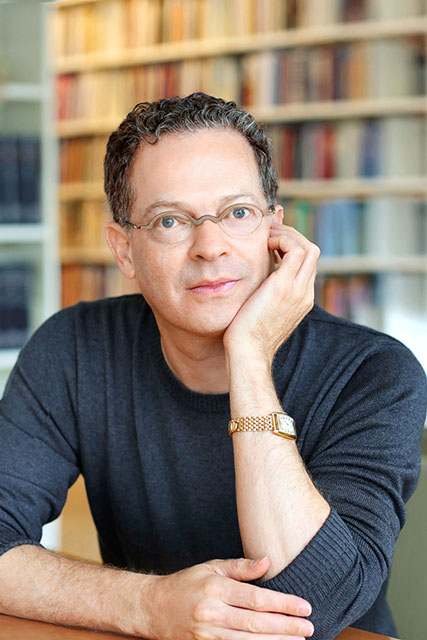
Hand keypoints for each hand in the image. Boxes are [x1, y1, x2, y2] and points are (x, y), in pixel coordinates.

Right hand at [143, 556, 313, 639]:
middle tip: (309, 628)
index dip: (282, 604)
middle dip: (286, 626)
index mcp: (216, 588)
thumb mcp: (211, 567)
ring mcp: (206, 635)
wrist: (152, 608)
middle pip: (256, 623)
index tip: (304, 606)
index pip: (256, 598)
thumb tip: (268, 562)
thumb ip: (240, 567)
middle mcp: (212, 613)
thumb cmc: (186, 584)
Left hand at [223, 223, 319, 364]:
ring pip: (308, 248)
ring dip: (287, 235)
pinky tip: (264, 244)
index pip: (306, 263)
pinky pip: (295, 250)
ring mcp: (298, 290)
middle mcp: (304, 294)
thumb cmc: (245, 335)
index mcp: (300, 300)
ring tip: (267, 236)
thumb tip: (256, 277)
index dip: (290, 247)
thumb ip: (264, 292)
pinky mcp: (284, 287)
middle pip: (312, 252)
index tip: (270, 243)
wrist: (247, 353)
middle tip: (268, 234)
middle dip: (291, 236)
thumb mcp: (259, 309)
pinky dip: (282, 239)